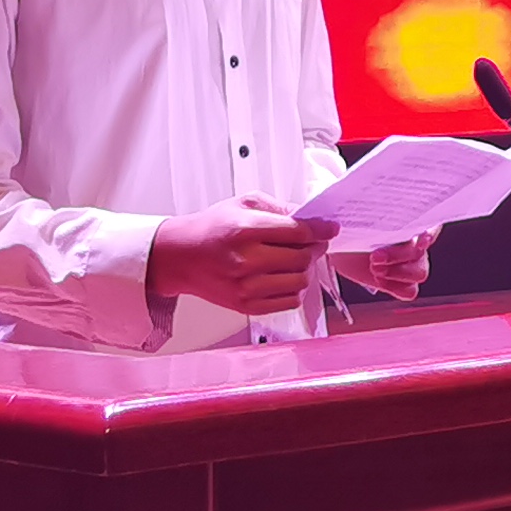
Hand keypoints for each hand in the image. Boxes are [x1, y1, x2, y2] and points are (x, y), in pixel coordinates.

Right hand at [149, 199, 333, 316]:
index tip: (330, 228)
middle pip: (302, 257)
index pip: (298, 232)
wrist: (180, 257)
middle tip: (311, 242)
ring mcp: (246, 287)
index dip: (320, 229)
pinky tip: (284, 276)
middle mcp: (246, 261)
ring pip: (300, 281)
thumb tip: (311, 218)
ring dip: (304, 269)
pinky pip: (288, 302)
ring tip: (295, 259)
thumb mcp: (244, 204)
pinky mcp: (246, 305)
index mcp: (245, 230)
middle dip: (314, 248)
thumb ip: (280, 208)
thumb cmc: (211, 228)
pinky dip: (294, 288)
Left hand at [341, 228, 437, 302]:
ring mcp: (410, 264)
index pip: (430, 225)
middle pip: (420, 252)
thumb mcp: (350, 218)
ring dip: (397, 273)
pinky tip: (378, 279)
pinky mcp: (400, 283)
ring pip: (419, 273)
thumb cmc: (351, 227)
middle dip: (398, 256)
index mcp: (410, 219)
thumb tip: (340, 224)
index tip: (419, 241)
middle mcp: (415, 242)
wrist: (342, 246)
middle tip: (375, 257)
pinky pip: (409, 290)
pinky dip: (395, 288)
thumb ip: (351, 221)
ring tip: (374, 269)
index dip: (428, 234)